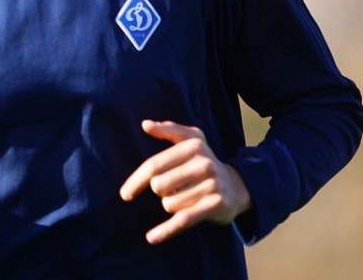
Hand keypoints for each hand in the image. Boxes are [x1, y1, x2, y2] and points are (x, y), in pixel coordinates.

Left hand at [119, 119, 251, 244]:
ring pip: (169, 203)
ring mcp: (211, 184)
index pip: (154, 165)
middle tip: (175, 189)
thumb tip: (145, 124)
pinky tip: (151, 237)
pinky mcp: (215, 205)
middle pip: (159, 186)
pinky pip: (183, 220)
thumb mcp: (192, 140)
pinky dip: (166, 230)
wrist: (237, 186)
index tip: (125, 194)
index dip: (136, 181)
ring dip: (172, 204)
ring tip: (186, 197)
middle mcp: (204, 163)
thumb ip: (168, 129)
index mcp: (193, 145)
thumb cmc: (204, 162)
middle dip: (161, 191)